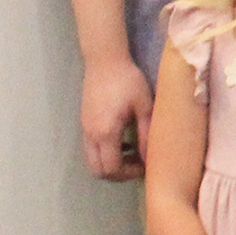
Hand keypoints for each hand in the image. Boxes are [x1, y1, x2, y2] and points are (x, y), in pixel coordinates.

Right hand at [79, 55, 153, 179]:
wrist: (104, 60)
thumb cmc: (128, 80)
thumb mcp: (144, 106)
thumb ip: (147, 134)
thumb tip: (151, 158)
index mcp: (106, 132)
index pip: (112, 168)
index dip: (129, 173)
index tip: (146, 164)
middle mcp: (90, 135)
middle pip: (97, 171)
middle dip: (118, 174)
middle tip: (137, 163)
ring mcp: (84, 129)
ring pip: (92, 162)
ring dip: (111, 164)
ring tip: (132, 151)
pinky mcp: (84, 123)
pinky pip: (91, 149)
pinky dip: (105, 153)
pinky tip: (123, 140)